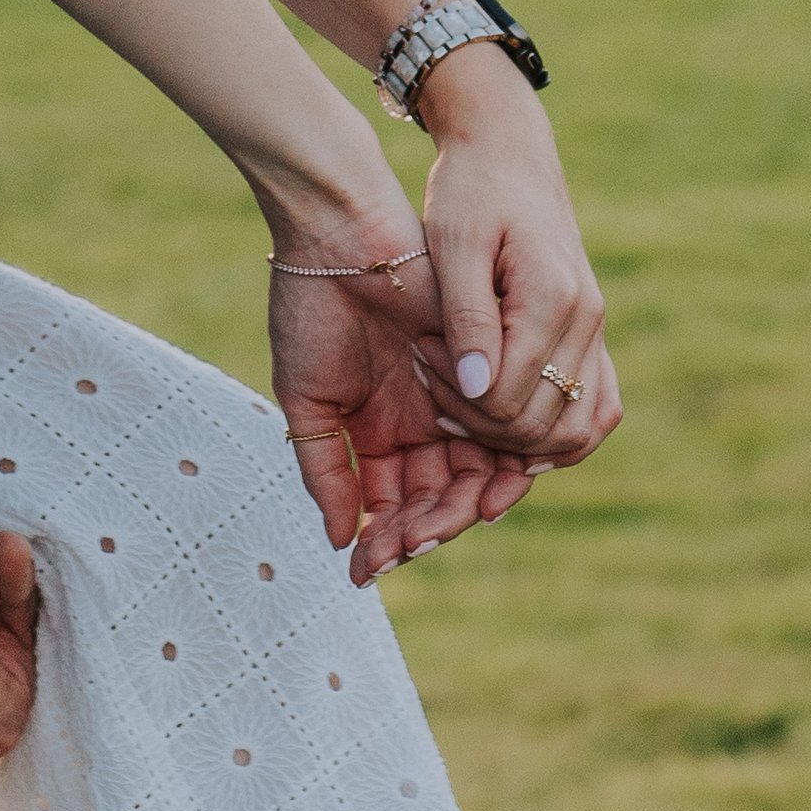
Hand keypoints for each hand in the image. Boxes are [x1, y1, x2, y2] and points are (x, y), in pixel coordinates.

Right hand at [269, 248, 536, 583]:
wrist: (344, 241)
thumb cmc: (313, 312)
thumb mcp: (306, 399)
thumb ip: (325, 468)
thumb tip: (340, 539)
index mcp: (379, 431)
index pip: (393, 503)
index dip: (384, 539)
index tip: (366, 569)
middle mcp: (423, 422)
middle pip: (437, 500)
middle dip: (420, 533)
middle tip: (401, 554)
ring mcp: (456, 399)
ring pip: (471, 480)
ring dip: (452, 514)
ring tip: (426, 535)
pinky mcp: (488, 375)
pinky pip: (503, 439)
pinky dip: (491, 474)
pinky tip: (470, 498)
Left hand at [408, 45, 622, 467]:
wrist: (509, 151)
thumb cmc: (472, 189)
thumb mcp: (453, 241)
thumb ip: (466, 315)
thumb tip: (477, 390)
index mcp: (551, 298)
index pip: (506, 397)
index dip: (455, 394)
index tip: (420, 352)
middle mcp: (587, 320)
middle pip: (540, 423)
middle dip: (477, 420)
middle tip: (431, 376)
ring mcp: (596, 329)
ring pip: (577, 429)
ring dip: (517, 438)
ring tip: (462, 402)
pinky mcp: (592, 332)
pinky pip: (596, 408)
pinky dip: (558, 430)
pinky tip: (508, 425)